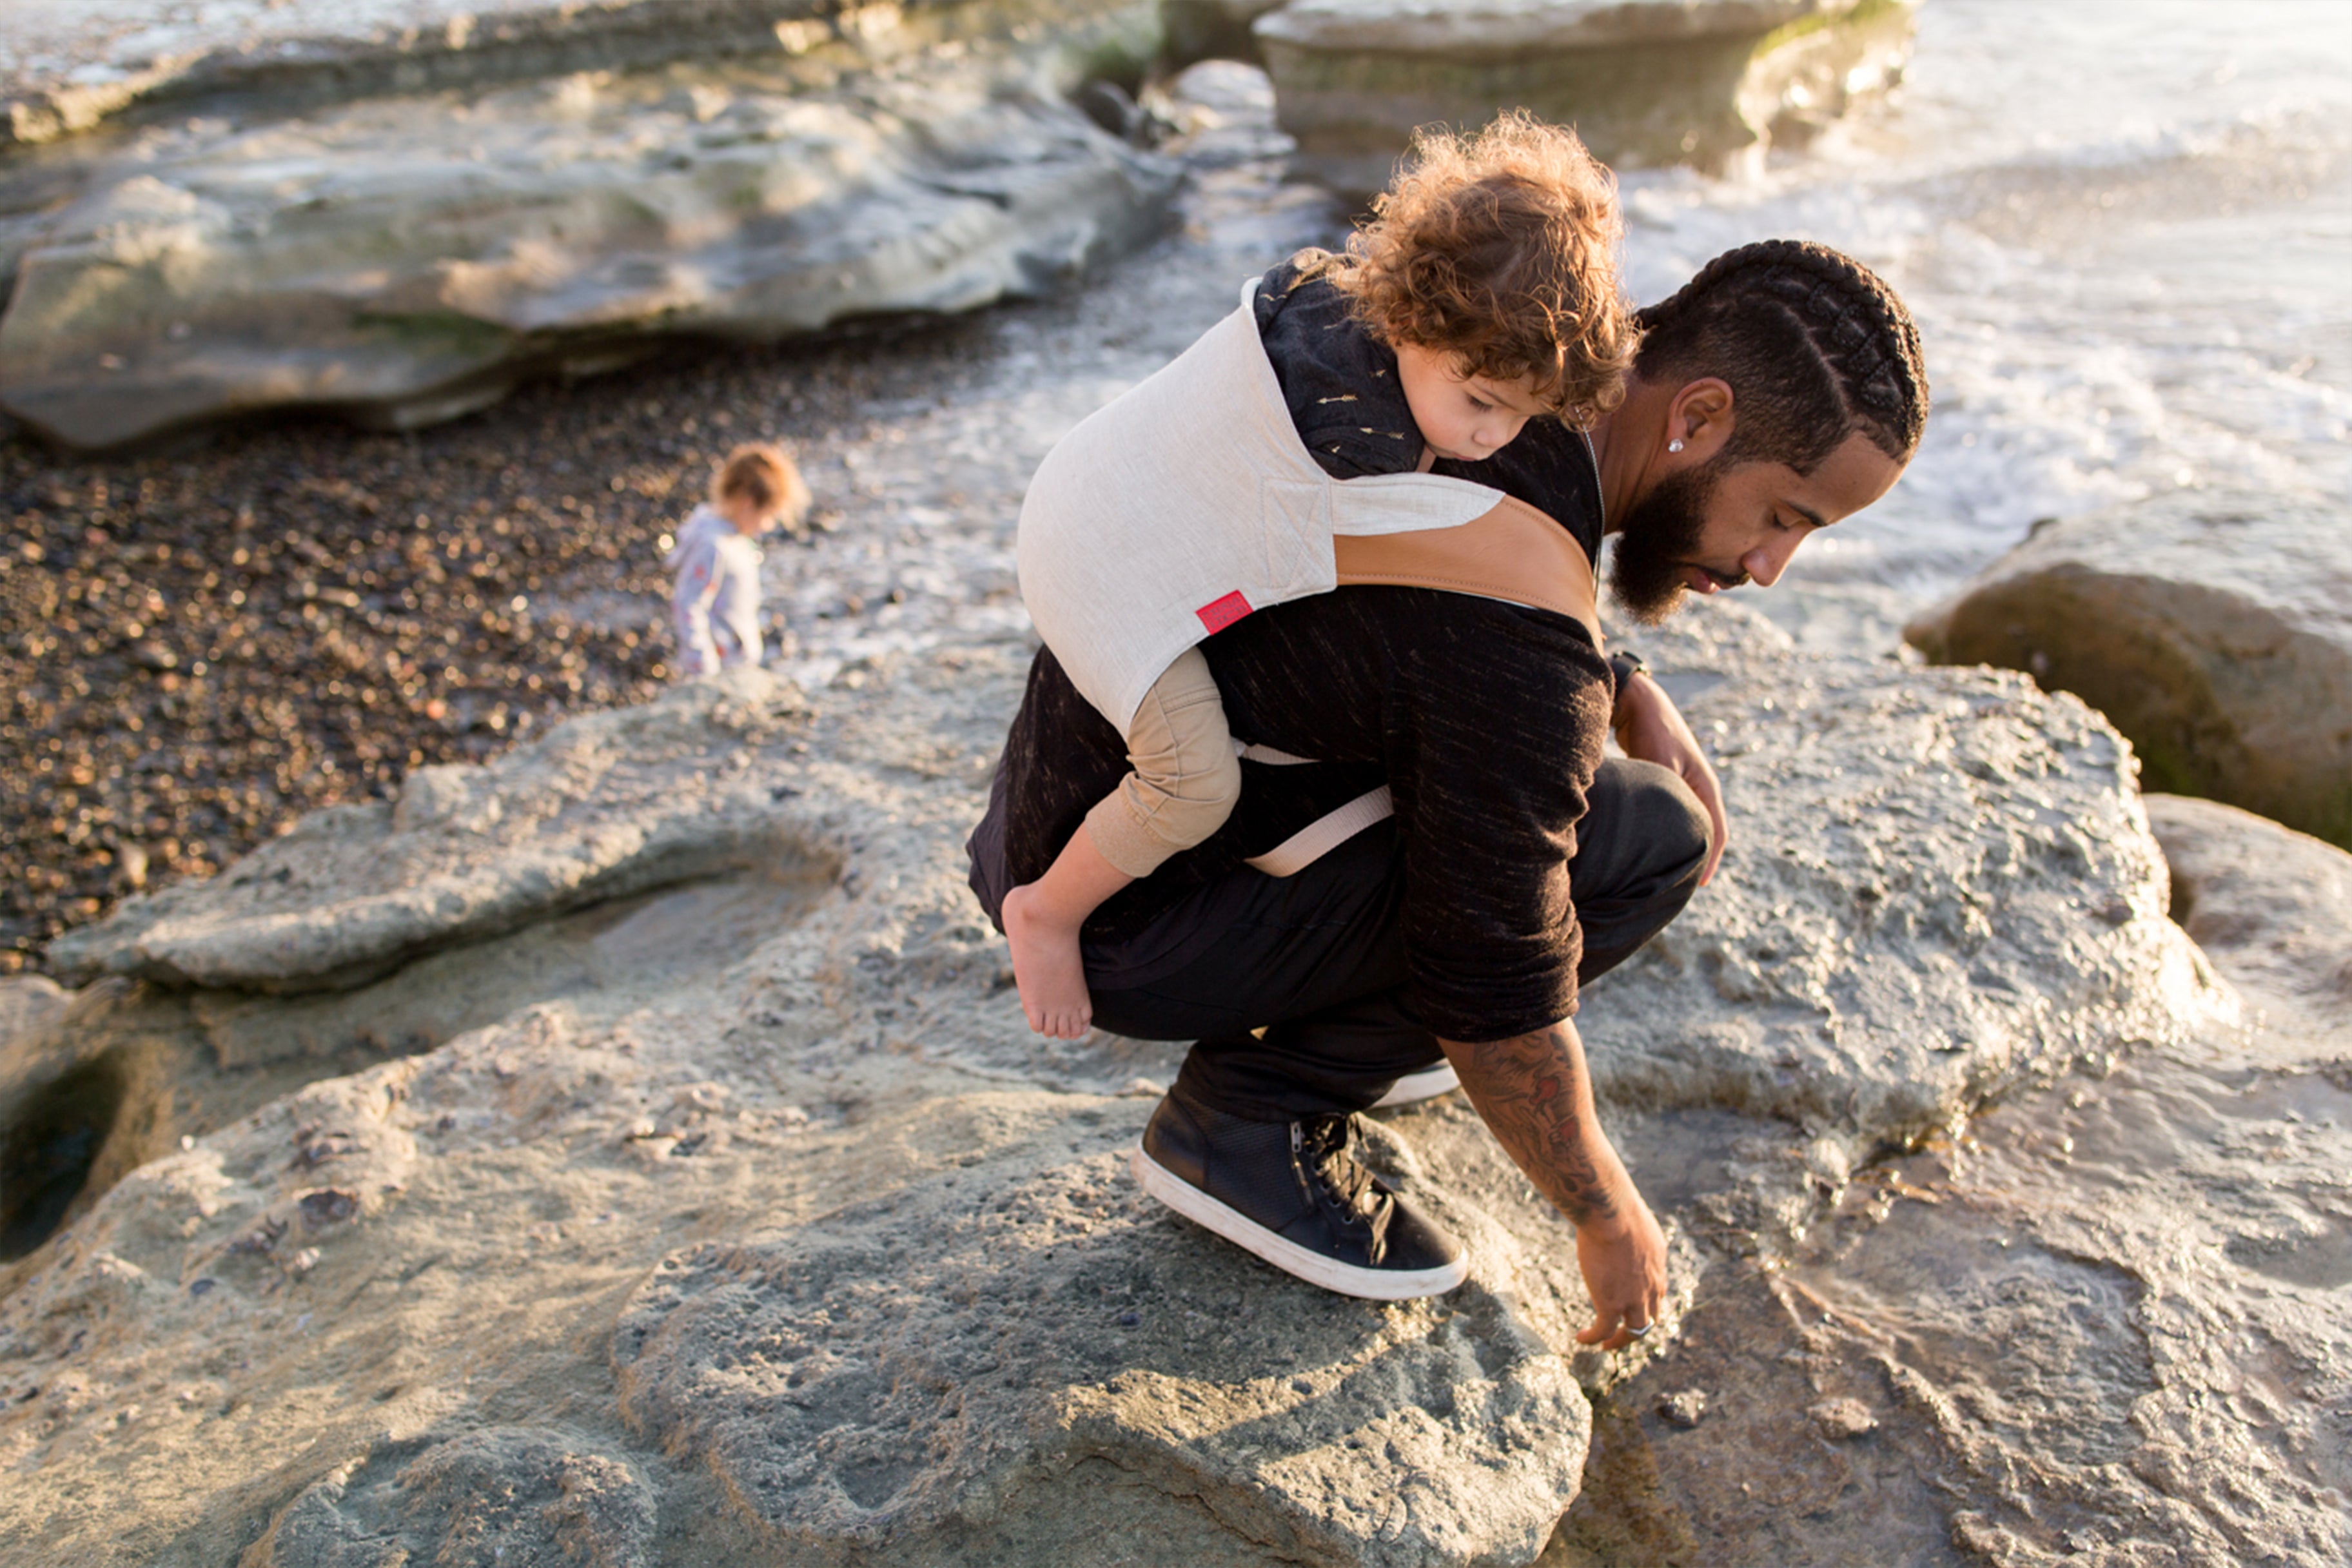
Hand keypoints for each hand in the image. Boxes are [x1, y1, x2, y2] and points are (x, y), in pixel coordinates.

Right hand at [1571, 1192, 1668, 1350]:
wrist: (1611, 1214)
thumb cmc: (1616, 1206)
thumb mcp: (1633, 1217)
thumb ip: (1629, 1226)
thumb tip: (1618, 1216)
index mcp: (1657, 1265)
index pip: (1656, 1293)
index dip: (1643, 1302)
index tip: (1628, 1305)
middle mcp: (1652, 1286)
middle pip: (1651, 1317)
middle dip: (1637, 1328)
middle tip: (1622, 1333)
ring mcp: (1634, 1298)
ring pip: (1635, 1332)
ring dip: (1620, 1341)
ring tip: (1604, 1344)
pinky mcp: (1612, 1305)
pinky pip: (1604, 1330)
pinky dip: (1594, 1338)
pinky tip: (1581, 1338)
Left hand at [1613, 672, 1727, 884]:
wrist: (1637, 701)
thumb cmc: (1652, 732)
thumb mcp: (1663, 767)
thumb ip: (1668, 795)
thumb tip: (1662, 827)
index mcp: (1705, 786)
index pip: (1716, 831)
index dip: (1709, 860)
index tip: (1698, 886)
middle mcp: (1698, 786)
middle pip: (1704, 830)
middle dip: (1697, 856)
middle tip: (1681, 886)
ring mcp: (1683, 782)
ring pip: (1687, 821)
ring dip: (1682, 843)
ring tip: (1668, 872)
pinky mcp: (1665, 780)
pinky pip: (1671, 812)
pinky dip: (1666, 829)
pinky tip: (1649, 844)